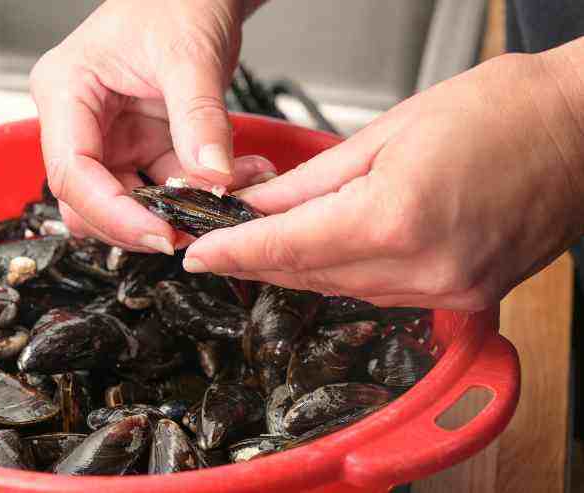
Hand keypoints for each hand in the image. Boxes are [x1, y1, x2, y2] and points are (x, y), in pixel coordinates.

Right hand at [30, 0, 274, 253]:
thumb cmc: (176, 1)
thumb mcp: (189, 56)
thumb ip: (199, 118)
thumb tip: (212, 177)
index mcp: (66, 92)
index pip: (73, 173)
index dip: (114, 214)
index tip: (161, 235)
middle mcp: (80, 122)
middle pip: (90, 201)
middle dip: (140, 222)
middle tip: (194, 229)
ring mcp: (111, 137)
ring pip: (128, 202)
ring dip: (177, 211)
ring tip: (231, 195)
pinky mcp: (142, 145)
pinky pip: (164, 187)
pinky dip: (199, 192)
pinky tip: (239, 177)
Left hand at [183, 50, 583, 309]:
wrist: (580, 130)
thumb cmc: (499, 110)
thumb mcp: (387, 133)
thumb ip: (314, 180)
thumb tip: (260, 204)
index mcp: (398, 217)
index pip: (289, 246)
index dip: (235, 253)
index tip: (198, 254)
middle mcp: (424, 267)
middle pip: (311, 274)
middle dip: (258, 260)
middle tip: (219, 247)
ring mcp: (448, 289)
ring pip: (343, 289)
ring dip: (299, 268)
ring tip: (262, 247)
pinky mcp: (464, 295)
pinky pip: (381, 293)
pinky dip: (344, 275)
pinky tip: (324, 255)